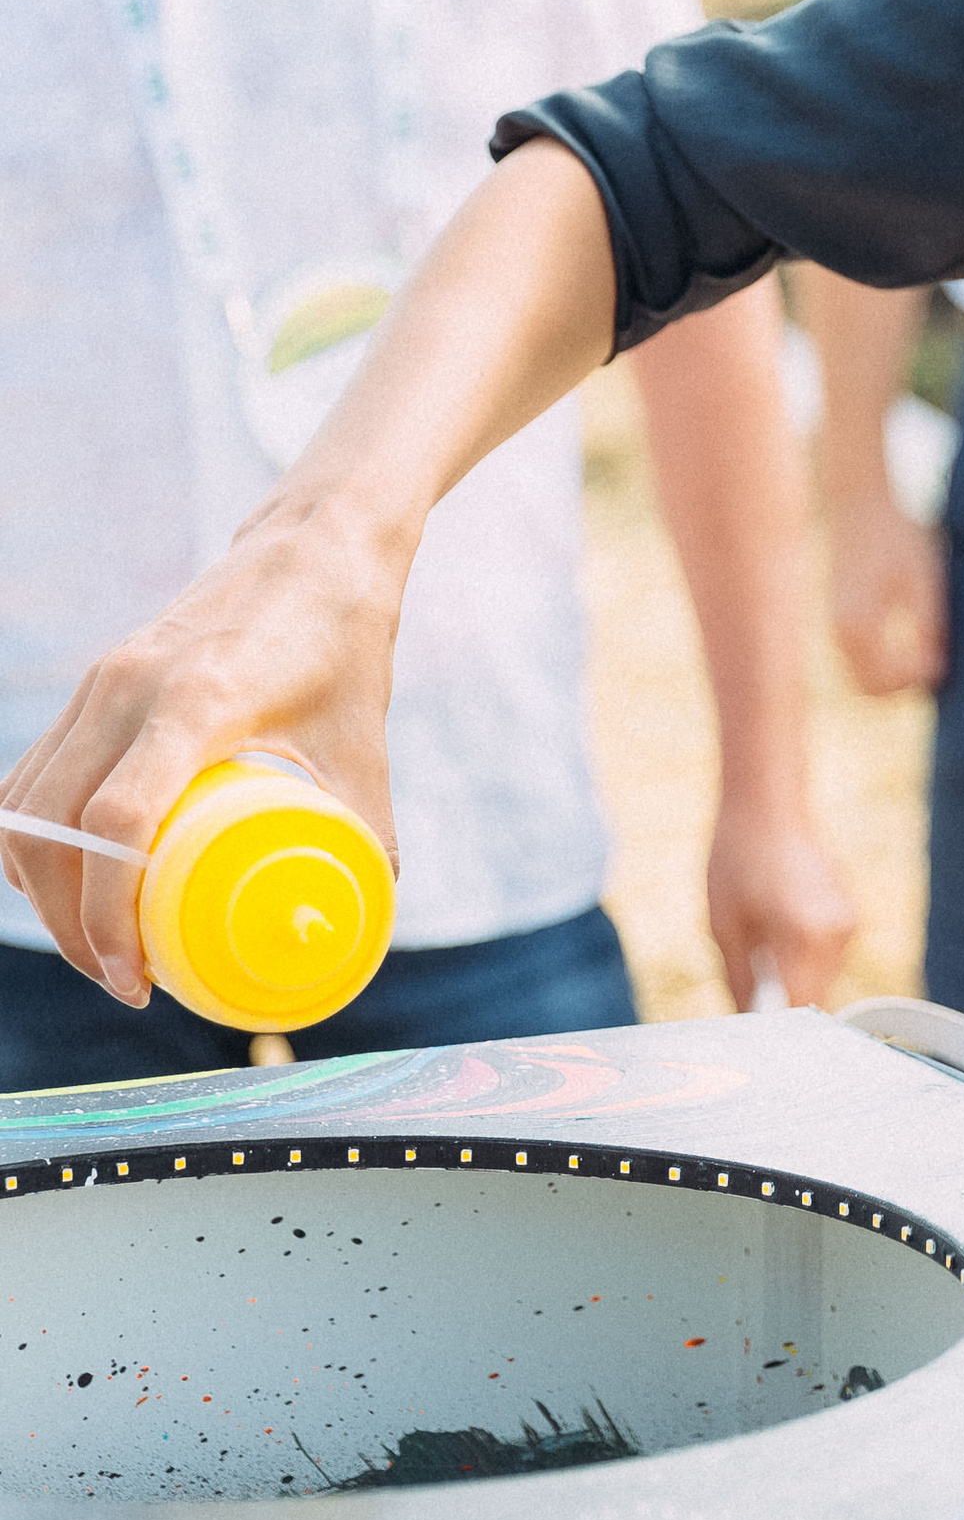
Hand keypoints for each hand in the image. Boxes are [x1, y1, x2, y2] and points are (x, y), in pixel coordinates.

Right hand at [0, 489, 407, 1004]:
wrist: (317, 543)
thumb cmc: (345, 637)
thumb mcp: (362, 735)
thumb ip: (364, 820)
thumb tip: (373, 902)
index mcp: (196, 699)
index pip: (117, 822)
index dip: (109, 912)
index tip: (138, 974)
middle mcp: (128, 688)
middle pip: (48, 829)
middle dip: (69, 921)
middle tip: (123, 976)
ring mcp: (101, 681)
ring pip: (23, 806)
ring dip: (42, 884)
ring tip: (98, 940)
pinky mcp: (94, 679)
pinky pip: (31, 775)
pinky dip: (34, 835)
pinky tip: (69, 877)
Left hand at [706, 794, 858, 1008]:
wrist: (768, 804)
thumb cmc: (737, 859)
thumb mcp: (724, 926)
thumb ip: (739, 981)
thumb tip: (747, 1023)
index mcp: (805, 936)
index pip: (796, 1010)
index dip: (773, 1029)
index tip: (750, 1037)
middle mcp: (837, 932)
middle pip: (813, 998)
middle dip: (782, 1005)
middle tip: (746, 997)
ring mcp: (849, 921)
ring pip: (822, 978)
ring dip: (794, 980)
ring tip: (759, 951)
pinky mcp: (851, 913)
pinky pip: (827, 956)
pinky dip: (804, 958)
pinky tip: (777, 931)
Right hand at [829, 497, 946, 697]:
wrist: (859, 500)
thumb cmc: (896, 535)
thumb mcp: (921, 578)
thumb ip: (927, 627)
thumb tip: (936, 672)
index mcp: (857, 624)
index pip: (882, 684)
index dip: (915, 681)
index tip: (942, 659)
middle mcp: (837, 632)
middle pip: (869, 691)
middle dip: (904, 686)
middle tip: (936, 659)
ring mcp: (832, 627)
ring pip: (860, 678)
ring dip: (892, 676)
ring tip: (926, 648)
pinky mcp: (836, 619)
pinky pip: (857, 660)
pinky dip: (881, 663)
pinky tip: (908, 638)